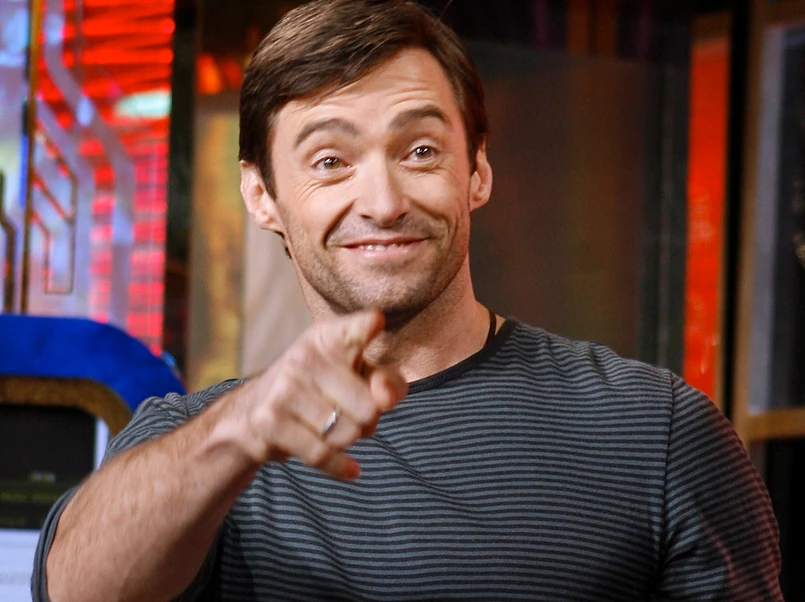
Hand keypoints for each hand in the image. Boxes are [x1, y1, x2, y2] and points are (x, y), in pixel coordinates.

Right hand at [231, 310, 406, 478]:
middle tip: (351, 414)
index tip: (376, 322)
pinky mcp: (270, 420)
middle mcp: (304, 356)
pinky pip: (322, 454)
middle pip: (368, 407)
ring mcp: (285, 387)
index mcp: (329, 336)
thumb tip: (386, 398)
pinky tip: (350, 468)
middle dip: (368, 421)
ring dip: (348, 440)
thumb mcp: (358, 375)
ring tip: (333, 428)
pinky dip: (340, 466)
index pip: (355, 330)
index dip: (366, 327)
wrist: (253, 412)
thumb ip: (387, 381)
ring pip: (346, 433)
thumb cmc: (322, 389)